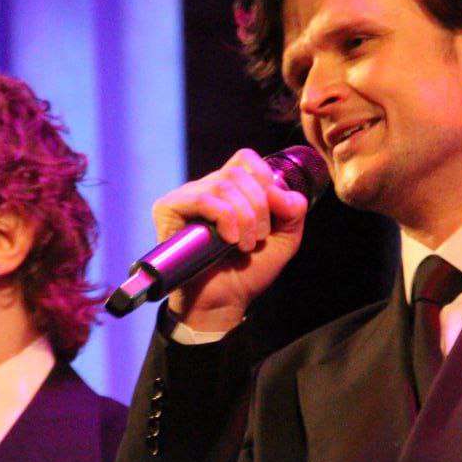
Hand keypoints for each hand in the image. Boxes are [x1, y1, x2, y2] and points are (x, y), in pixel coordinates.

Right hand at [152, 148, 309, 331]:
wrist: (223, 302)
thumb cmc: (248, 272)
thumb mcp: (284, 239)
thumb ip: (292, 211)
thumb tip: (280, 190)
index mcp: (230, 189)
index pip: (246, 159)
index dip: (264, 178)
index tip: (273, 211)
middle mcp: (206, 188)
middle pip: (238, 173)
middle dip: (258, 207)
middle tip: (258, 239)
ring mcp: (185, 198)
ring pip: (223, 185)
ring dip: (244, 217)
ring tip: (245, 246)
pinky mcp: (168, 209)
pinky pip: (201, 198)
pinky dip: (223, 217)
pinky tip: (229, 240)